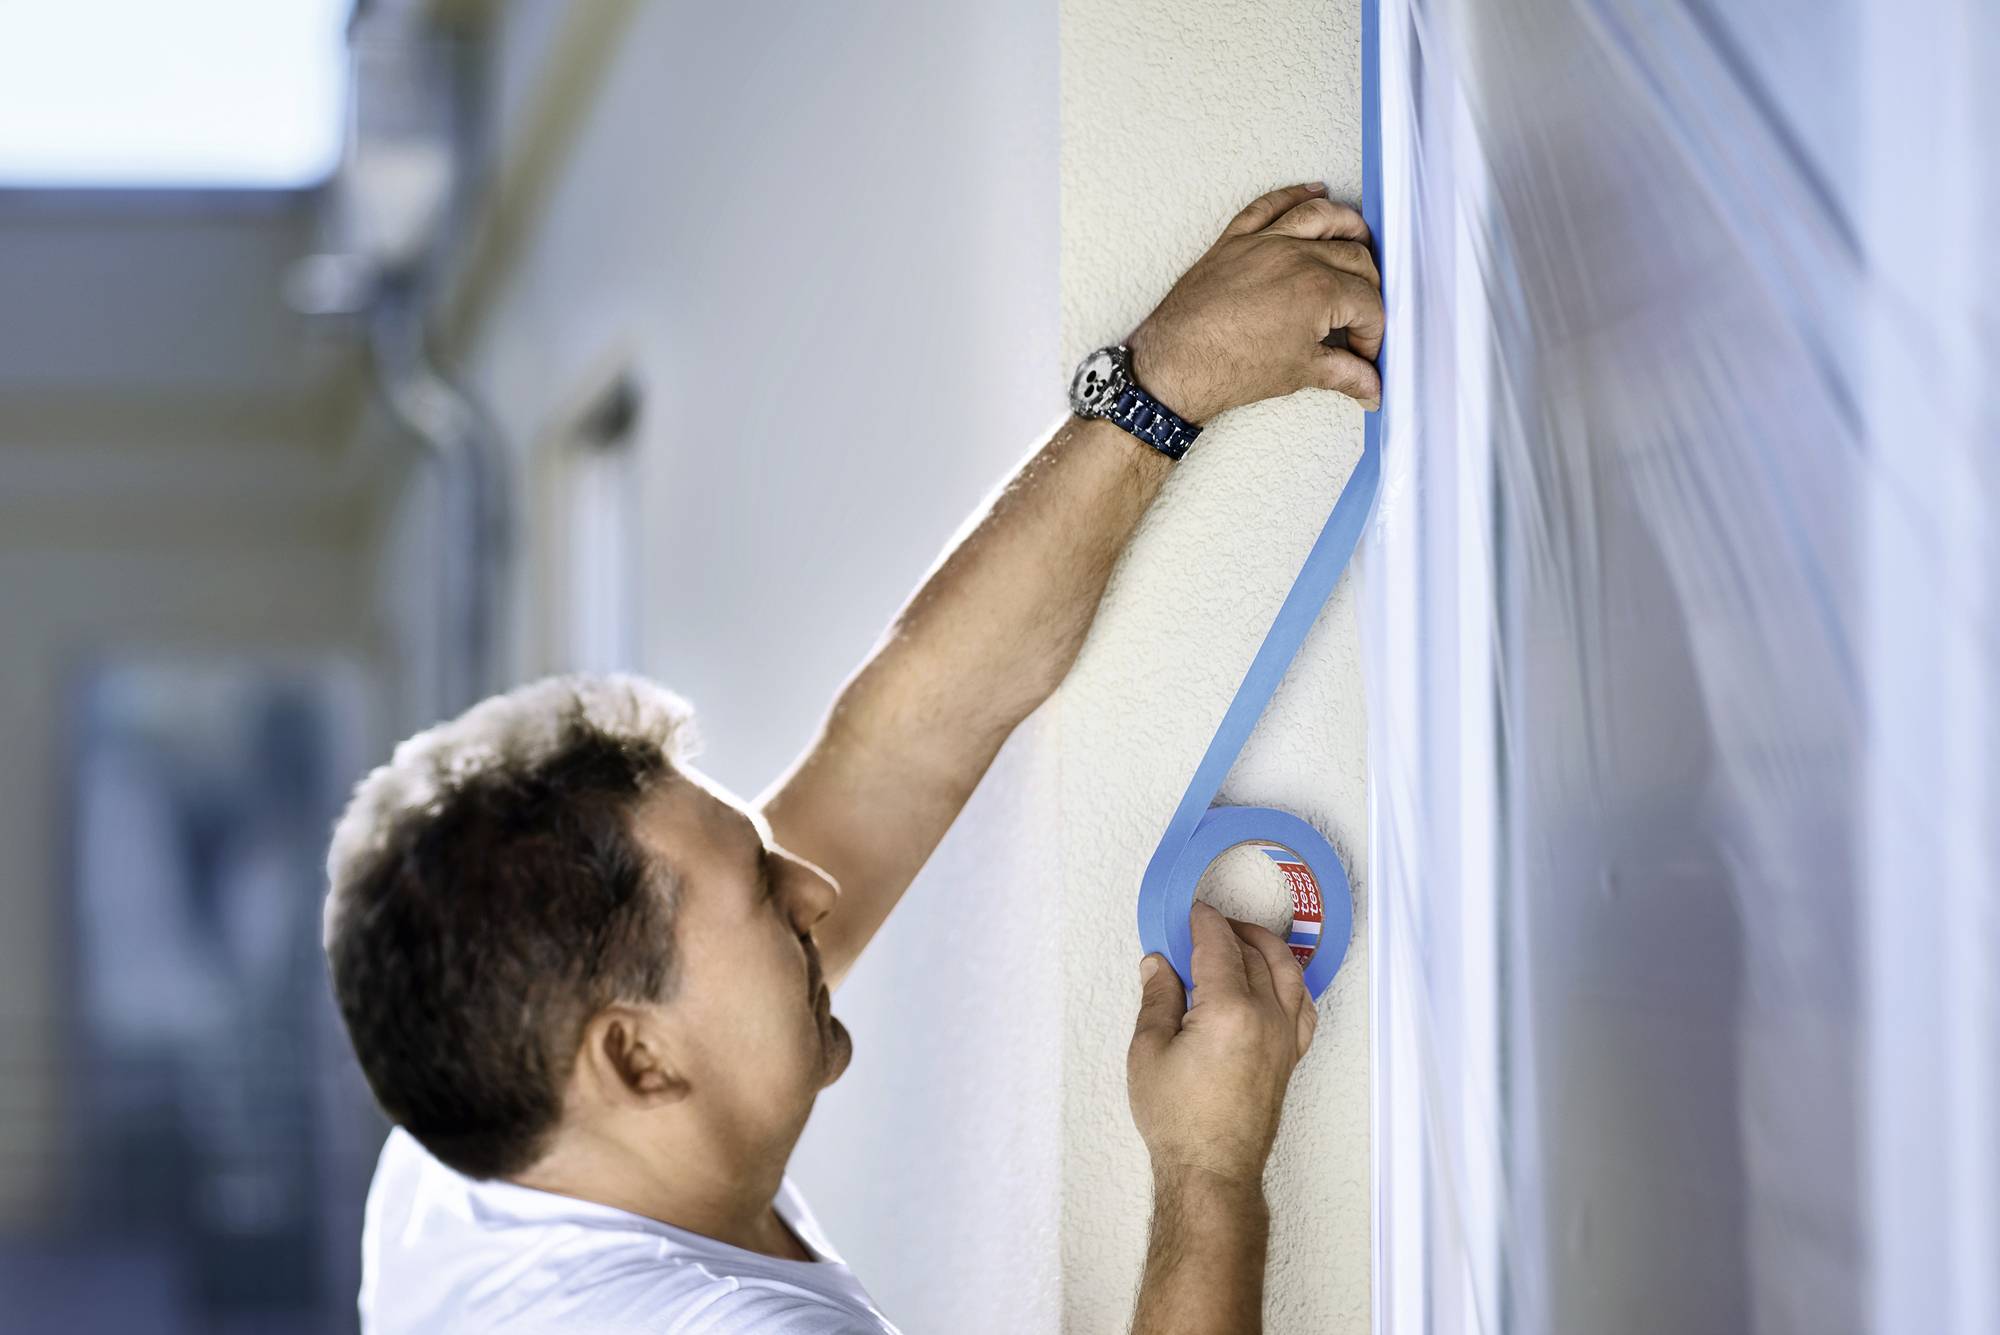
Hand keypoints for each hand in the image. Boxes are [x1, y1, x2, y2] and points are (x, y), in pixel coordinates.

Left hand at [1125, 182, 1382, 424]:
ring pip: (1319, 216)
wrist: (1174, 367)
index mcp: (1319, 289)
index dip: (1373, 331)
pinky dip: (1294, 195)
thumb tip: (1370, 384)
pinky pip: (1269, 205)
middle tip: (1365, 311)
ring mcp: (1263, 243)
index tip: (1364, 351)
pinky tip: (1313, 192)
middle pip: (1355, 256)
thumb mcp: (1299, 373)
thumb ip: (1344, 373)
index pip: (1368, 302)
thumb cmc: (1229, 369)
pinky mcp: (1235, 240)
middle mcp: (1296, 256)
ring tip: (1360, 239)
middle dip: (1369, 286)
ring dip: (1347, 224)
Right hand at [1127, 901, 1318, 1187]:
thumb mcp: (1148, 1051)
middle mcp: (1266, 1018)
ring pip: (1287, 973)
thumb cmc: (1178, 1120)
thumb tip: (1159, 964)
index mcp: (1229, 1010)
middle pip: (1253, 955)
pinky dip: (1291, 982)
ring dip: (1266, 948)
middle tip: (1204, 926)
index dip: (1204, 922)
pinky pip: (1303, 1006)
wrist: (1211, 1171)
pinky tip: (1277, 979)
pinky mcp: (1290, 1057)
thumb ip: (1158, 999)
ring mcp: (1284, 1038)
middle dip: (1229, 932)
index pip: (1219, 947)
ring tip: (1243, 939)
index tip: (1192, 911)